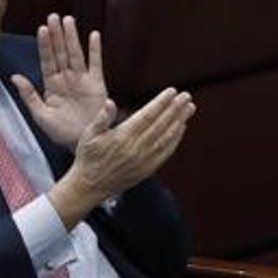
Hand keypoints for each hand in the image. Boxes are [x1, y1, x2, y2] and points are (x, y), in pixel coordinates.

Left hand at [11, 14, 106, 149]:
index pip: (47, 60)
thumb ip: (29, 95)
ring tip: (68, 20)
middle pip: (61, 52)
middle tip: (54, 16)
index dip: (44, 45)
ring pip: (76, 53)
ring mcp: (82, 80)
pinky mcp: (97, 84)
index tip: (42, 29)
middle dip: (57, 34)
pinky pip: (96, 63)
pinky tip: (93, 35)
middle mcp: (66, 78)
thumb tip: (15, 77)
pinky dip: (95, 49)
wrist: (85, 143)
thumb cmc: (62, 132)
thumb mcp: (40, 116)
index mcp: (51, 85)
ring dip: (72, 37)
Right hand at [48, 88, 194, 229]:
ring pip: (166, 137)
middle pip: (160, 125)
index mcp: (122, 137)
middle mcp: (136, 148)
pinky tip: (182, 127)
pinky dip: (175, 139)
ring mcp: (144, 160)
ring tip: (189, 108)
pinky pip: (165, 152)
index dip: (161, 102)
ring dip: (179, 121)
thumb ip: (101, 118)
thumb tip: (110, 102)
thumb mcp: (89, 135)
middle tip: (186, 96)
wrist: (90, 187)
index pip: (147, 116)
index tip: (172, 91)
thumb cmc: (88, 157)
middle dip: (175, 109)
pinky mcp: (147, 169)